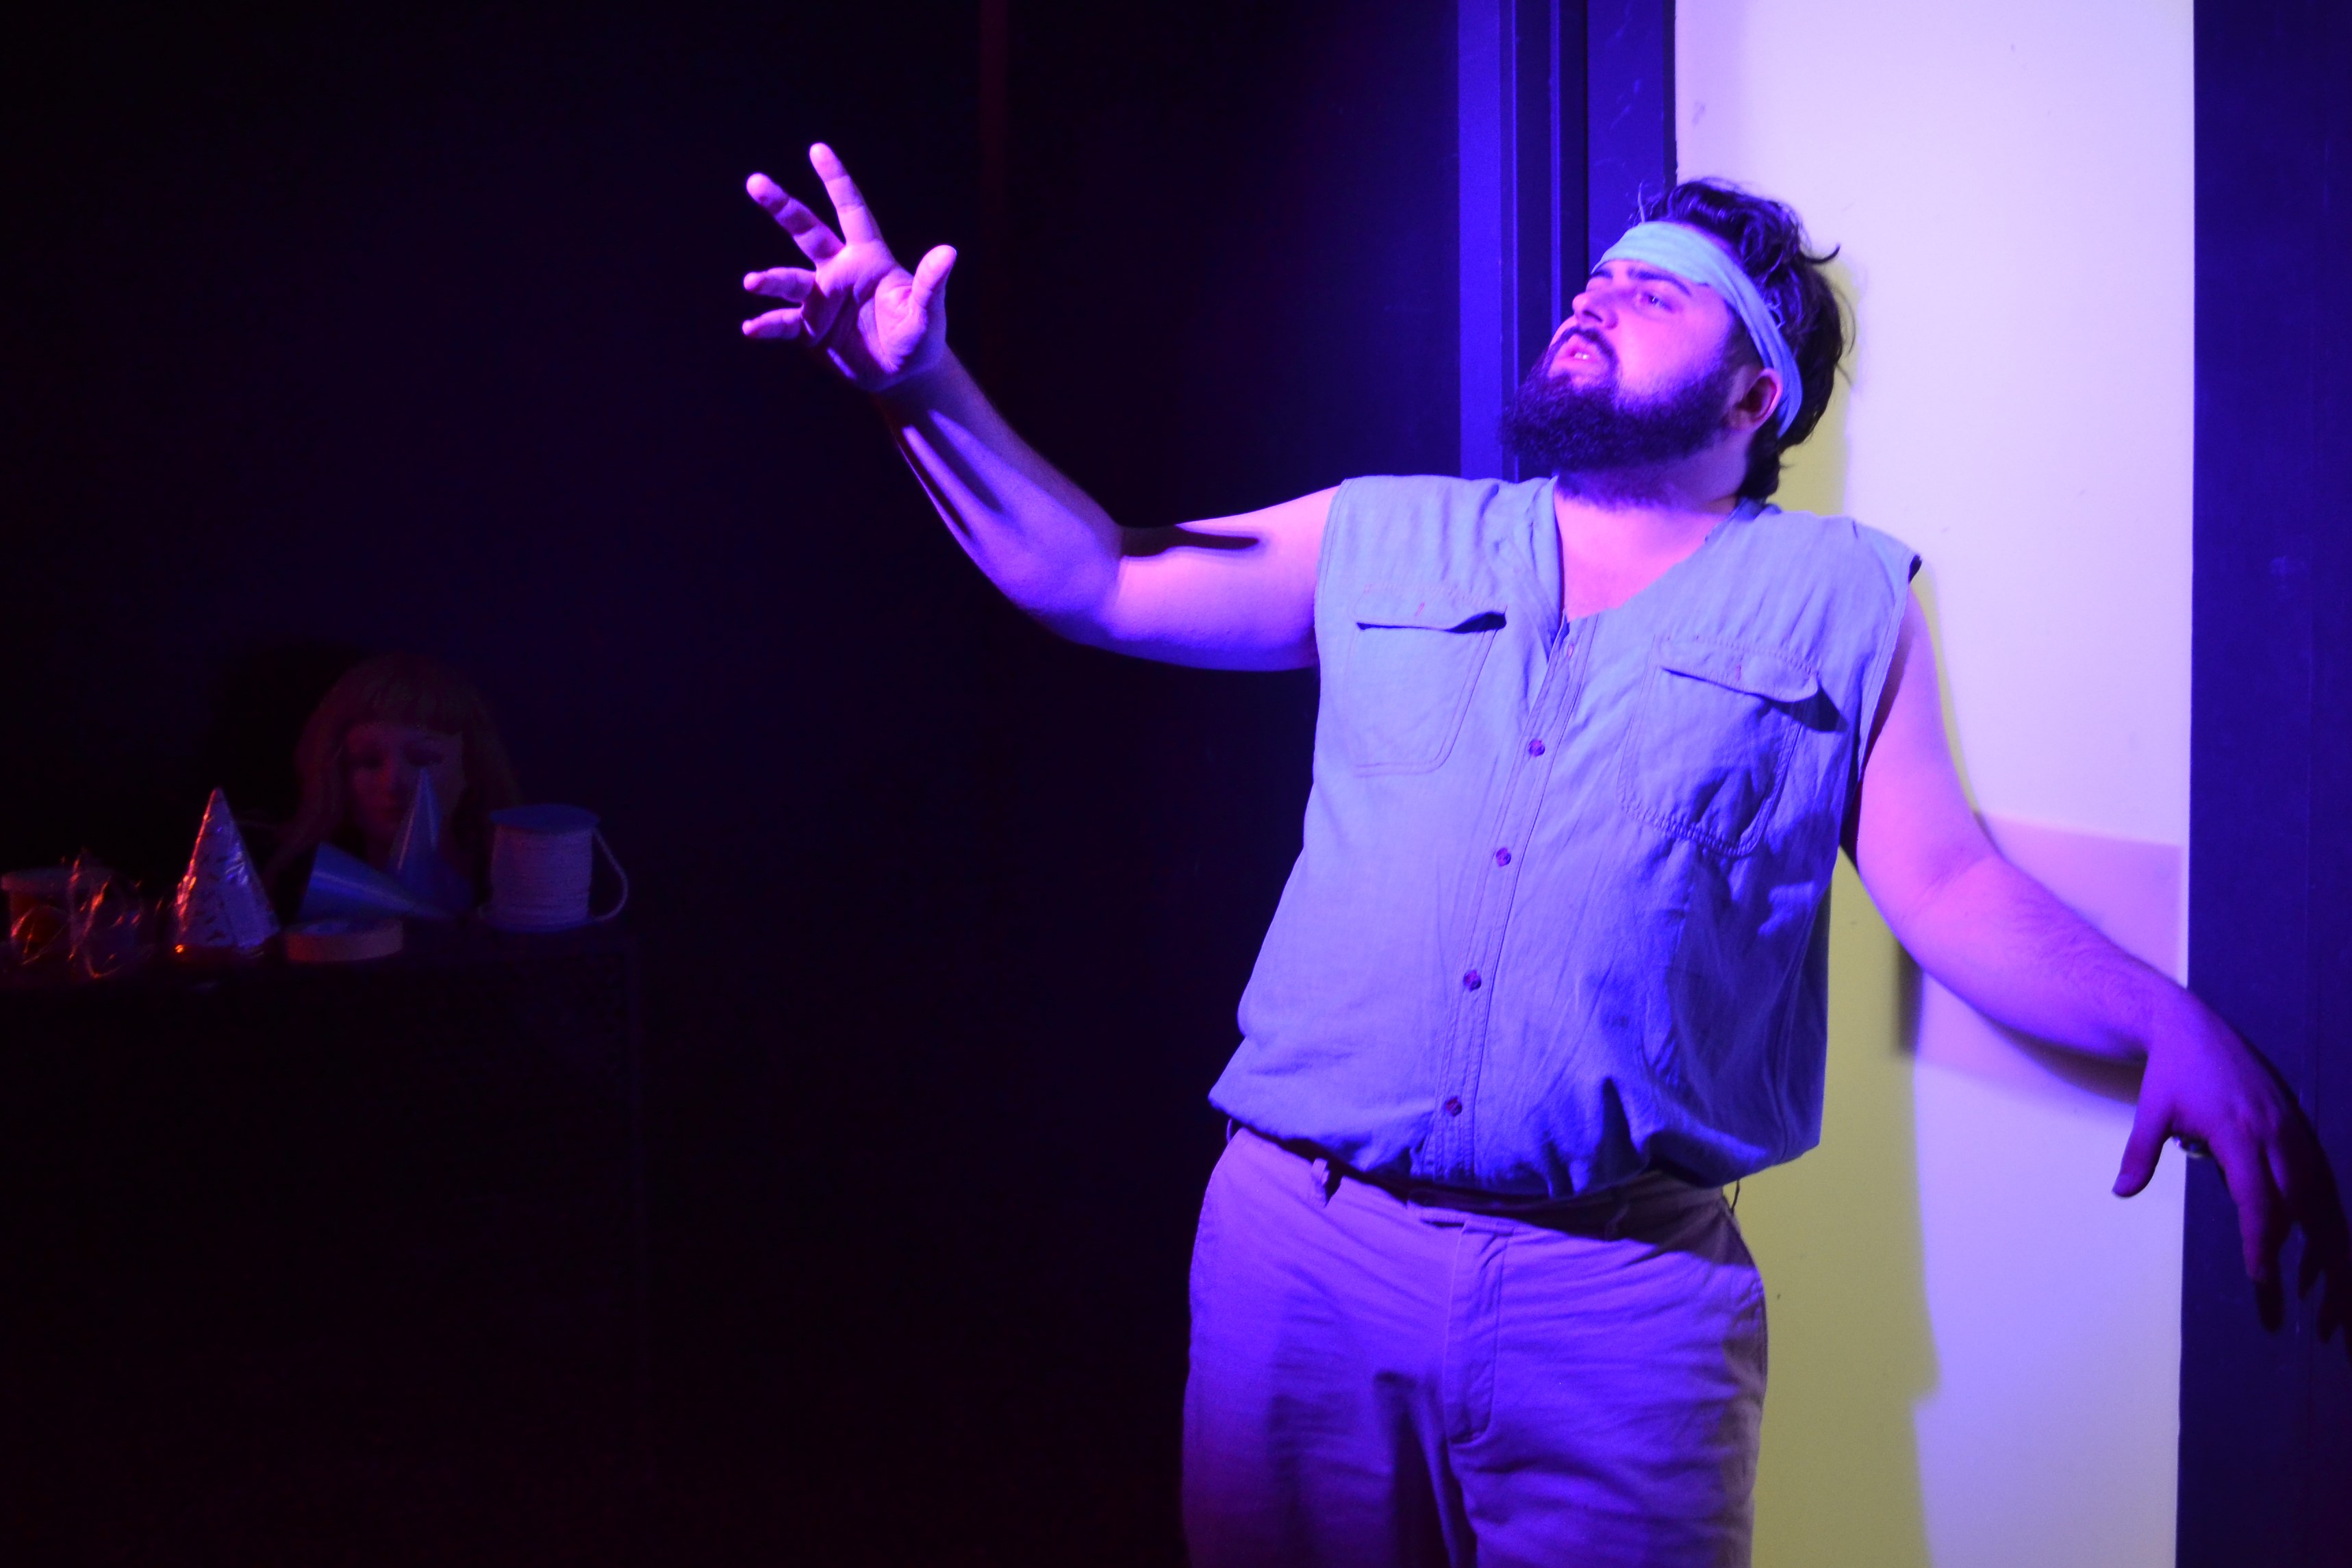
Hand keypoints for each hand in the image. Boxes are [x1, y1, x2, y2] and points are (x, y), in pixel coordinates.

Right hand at [740, 143, 956, 390]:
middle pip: (807, 231)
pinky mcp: (809, 329)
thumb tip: (948, 252)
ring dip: (770, 280)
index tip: (818, 149)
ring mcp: (821, 299)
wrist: (901, 375)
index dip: (836, 180)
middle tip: (755, 182)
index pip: (851, 211)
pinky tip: (751, 329)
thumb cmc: (919, 338)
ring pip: (789, 280)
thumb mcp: (927, 314)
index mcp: (868, 258)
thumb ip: (931, 284)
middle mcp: (838, 272)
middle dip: (782, 207)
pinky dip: (767, 326)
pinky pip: (784, 323)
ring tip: (752, 283)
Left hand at [2115, 995, 2346, 1301]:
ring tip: (2329, 1292)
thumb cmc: (2171, 1073)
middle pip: (2301, 1205)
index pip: (2258, 1199)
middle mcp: (2275, 1133)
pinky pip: (2320, 1179)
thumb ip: (2139, 1153)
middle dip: (2309, 1258)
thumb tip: (2121, 1192)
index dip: (2261, 1241)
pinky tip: (2323, 1247)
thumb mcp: (2151, 1111)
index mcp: (2239, 1132)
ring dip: (2326, 1243)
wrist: (2194, 1026)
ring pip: (2320, 1195)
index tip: (2260, 1278)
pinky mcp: (2298, 1128)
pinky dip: (2324, 1215)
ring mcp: (2292, 1130)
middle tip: (2310, 1307)